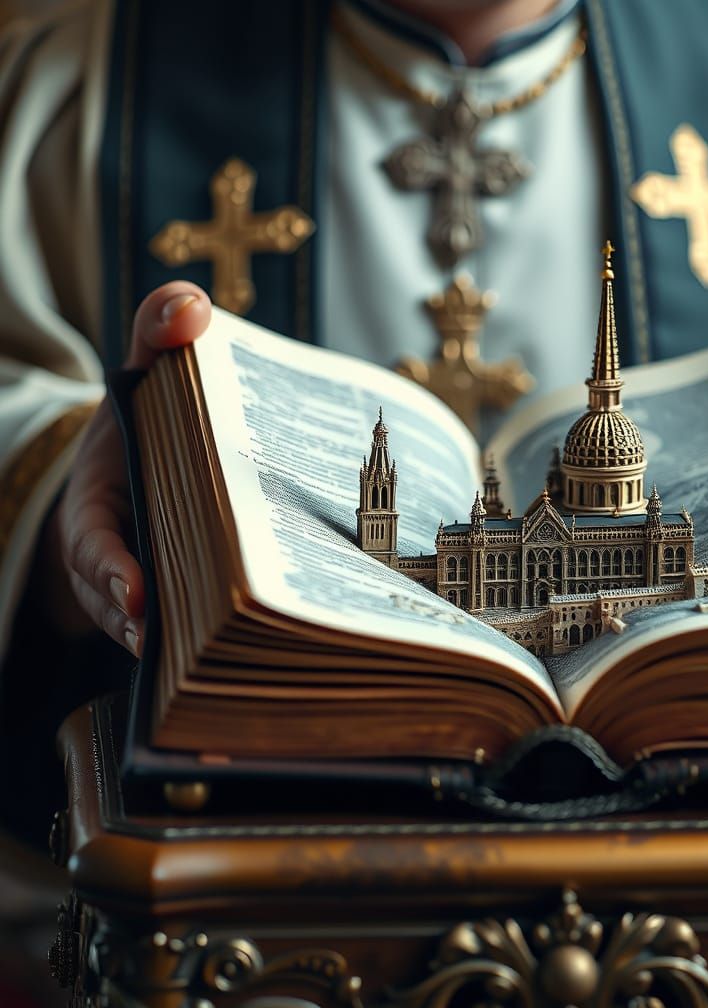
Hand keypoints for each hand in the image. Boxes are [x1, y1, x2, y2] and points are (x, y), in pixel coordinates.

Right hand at [44, 283, 211, 654]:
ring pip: (169, 627)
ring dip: (203, 642)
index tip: (135, 597)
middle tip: (210, 634)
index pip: (92, 549)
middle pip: (132, 604)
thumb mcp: (143, 371)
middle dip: (167, 623)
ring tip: (245, 654)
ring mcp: (151, 588)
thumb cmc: (146, 422)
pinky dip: (227, 636)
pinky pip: (201, 627)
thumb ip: (157, 333)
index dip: (110, 575)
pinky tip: (270, 643)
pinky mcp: (187, 602)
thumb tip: (190, 309)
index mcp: (95, 512)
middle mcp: (117, 561)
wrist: (144, 462)